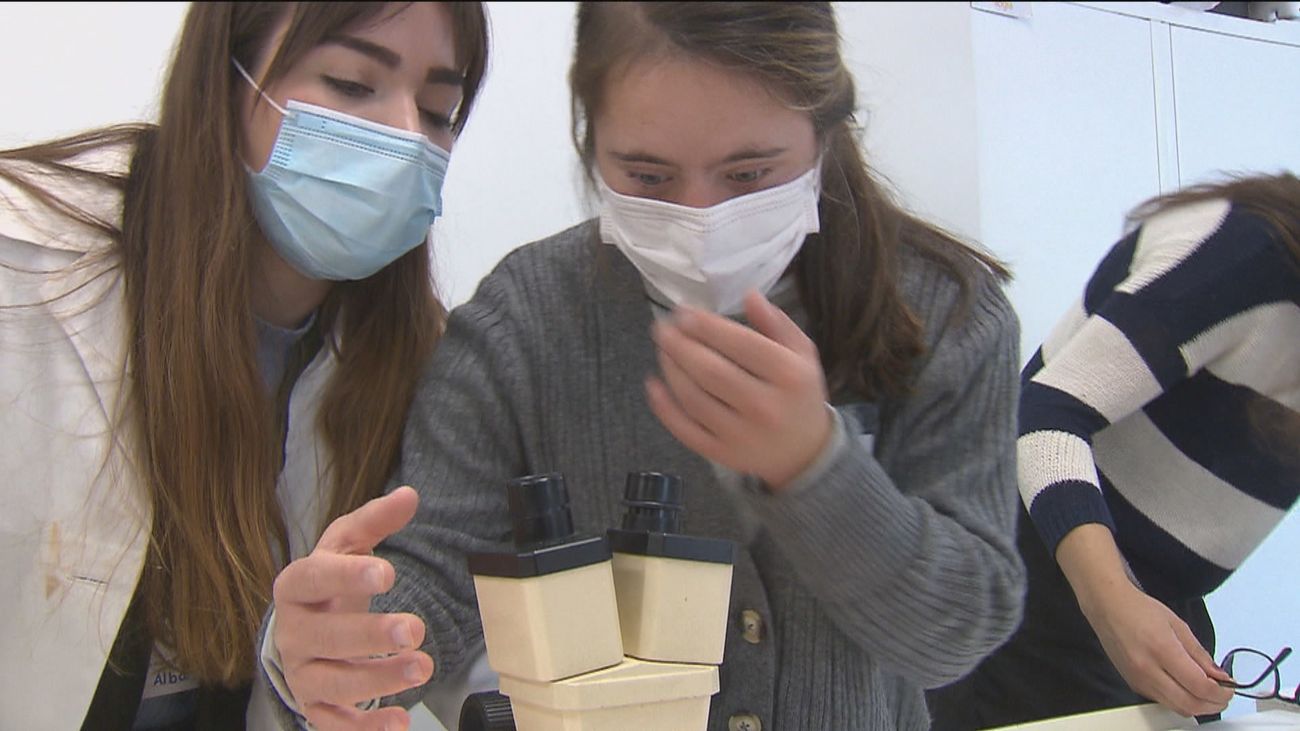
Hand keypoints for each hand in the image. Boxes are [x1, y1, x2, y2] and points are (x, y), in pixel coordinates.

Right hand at [273, 486, 432, 730]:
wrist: (304, 630)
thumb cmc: (329, 584)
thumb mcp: (347, 546)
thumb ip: (375, 521)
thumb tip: (409, 495)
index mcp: (295, 587)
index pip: (312, 580)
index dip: (346, 577)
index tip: (388, 573)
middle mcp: (293, 633)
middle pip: (325, 637)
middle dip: (370, 636)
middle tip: (415, 630)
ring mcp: (302, 674)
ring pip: (333, 683)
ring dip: (378, 680)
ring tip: (422, 667)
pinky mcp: (315, 708)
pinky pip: (335, 724)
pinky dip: (366, 728)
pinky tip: (400, 722)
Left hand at [646, 290, 831, 490]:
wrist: (804, 451)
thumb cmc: (799, 393)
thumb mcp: (802, 353)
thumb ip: (777, 323)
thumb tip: (749, 294)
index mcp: (788, 376)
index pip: (740, 344)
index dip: (706, 326)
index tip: (683, 312)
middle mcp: (765, 407)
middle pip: (711, 371)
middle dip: (680, 346)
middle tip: (662, 328)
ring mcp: (741, 434)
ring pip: (694, 398)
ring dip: (671, 370)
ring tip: (662, 349)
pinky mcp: (722, 454)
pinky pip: (685, 429)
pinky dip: (664, 407)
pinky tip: (653, 385)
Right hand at [1080, 581, 1233, 716]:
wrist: (1107, 607)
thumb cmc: (1140, 609)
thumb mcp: (1178, 625)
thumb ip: (1199, 654)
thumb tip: (1219, 675)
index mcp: (1162, 649)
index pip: (1199, 686)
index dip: (1221, 692)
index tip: (1229, 688)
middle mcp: (1148, 669)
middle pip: (1190, 704)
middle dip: (1213, 704)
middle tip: (1223, 695)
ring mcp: (1138, 680)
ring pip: (1176, 708)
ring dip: (1198, 706)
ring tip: (1207, 693)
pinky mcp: (1133, 684)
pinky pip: (1163, 701)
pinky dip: (1180, 700)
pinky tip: (1186, 688)